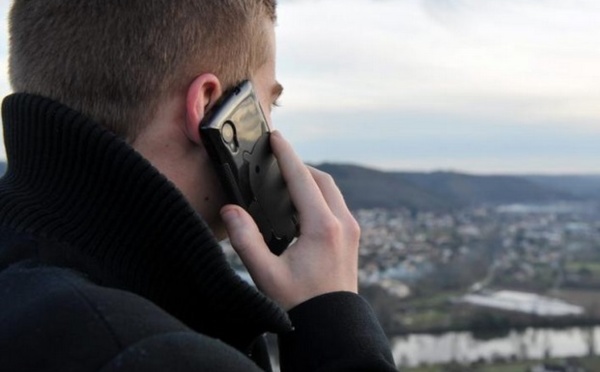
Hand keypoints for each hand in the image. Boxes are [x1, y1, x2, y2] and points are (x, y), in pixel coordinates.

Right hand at [220, 131, 359, 309]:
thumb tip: (231, 211)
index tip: (275, 137)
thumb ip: (246, 240)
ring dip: (310, 180)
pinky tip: (301, 205)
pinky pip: (336, 205)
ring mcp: (351, 231)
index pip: (302, 178)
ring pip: (331, 191)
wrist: (331, 327)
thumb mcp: (266, 274)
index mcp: (322, 227)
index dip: (286, 155)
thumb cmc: (300, 304)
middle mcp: (342, 224)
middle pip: (321, 179)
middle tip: (277, 158)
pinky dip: (319, 196)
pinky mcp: (351, 239)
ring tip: (286, 180)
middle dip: (299, 165)